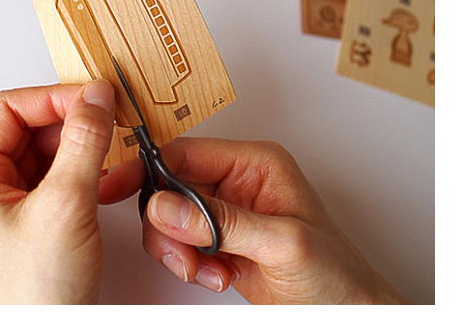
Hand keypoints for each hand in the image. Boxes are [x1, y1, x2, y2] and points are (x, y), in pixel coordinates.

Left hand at [0, 80, 114, 303]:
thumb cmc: (35, 295)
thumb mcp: (64, 207)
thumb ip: (84, 143)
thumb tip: (96, 96)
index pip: (8, 110)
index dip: (53, 98)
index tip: (93, 96)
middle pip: (30, 126)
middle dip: (74, 121)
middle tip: (110, 117)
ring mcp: (10, 200)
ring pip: (50, 149)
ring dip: (86, 145)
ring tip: (116, 145)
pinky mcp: (35, 214)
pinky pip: (62, 174)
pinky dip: (89, 169)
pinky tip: (114, 173)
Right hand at [102, 138, 407, 303]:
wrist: (349, 315)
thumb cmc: (337, 273)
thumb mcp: (282, 242)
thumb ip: (221, 221)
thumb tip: (167, 204)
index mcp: (254, 164)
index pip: (187, 153)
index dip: (151, 168)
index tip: (120, 184)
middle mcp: (237, 182)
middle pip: (172, 186)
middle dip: (169, 222)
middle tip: (182, 250)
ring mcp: (227, 213)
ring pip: (172, 218)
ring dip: (179, 247)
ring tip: (204, 267)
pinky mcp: (221, 241)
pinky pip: (182, 244)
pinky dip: (188, 263)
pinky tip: (215, 274)